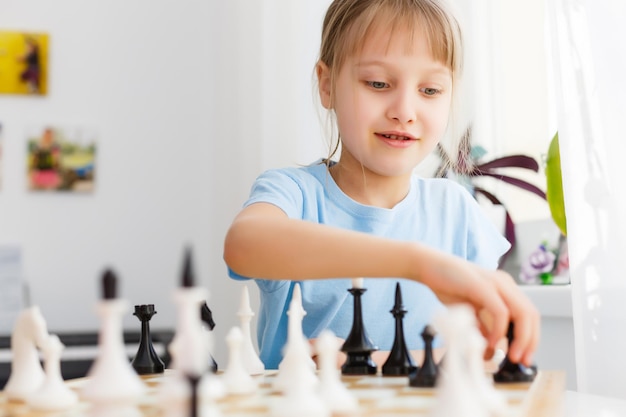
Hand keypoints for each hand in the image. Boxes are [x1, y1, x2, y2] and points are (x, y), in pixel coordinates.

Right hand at [414, 245, 539, 366]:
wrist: (428, 266)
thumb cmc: (447, 286)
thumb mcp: (470, 311)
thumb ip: (482, 326)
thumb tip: (493, 349)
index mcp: (505, 288)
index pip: (529, 315)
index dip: (531, 338)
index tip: (524, 357)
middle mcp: (505, 284)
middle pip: (531, 315)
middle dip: (530, 342)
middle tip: (520, 360)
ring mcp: (496, 283)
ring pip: (523, 313)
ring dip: (520, 339)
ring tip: (510, 356)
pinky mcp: (483, 286)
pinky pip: (500, 312)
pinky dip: (499, 331)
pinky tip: (491, 342)